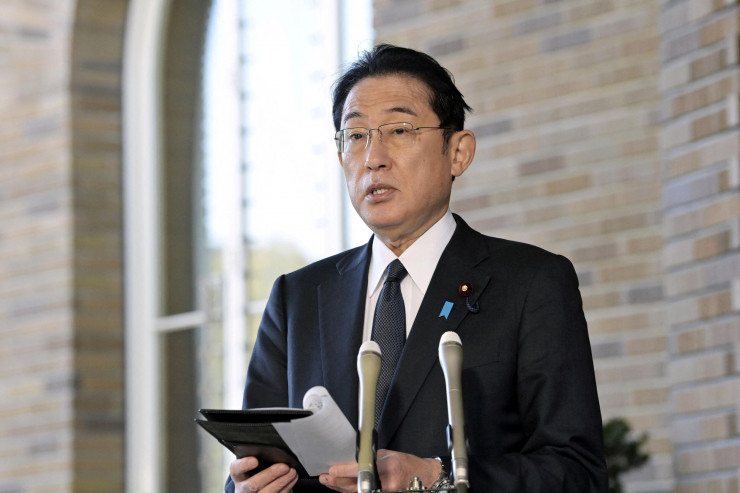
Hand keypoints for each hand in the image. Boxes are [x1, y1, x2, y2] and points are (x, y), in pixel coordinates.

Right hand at [229, 457, 297, 492]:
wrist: (257, 488)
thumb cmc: (256, 471)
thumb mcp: (254, 464)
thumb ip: (259, 457)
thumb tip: (274, 451)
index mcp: (238, 475)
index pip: (236, 469)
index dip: (244, 465)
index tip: (255, 460)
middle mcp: (243, 488)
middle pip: (253, 484)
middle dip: (270, 474)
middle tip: (284, 466)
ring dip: (282, 482)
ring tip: (292, 472)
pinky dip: (286, 488)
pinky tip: (292, 479)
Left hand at [319, 450, 440, 491]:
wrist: (424, 477)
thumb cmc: (406, 463)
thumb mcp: (388, 455)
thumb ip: (371, 459)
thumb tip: (350, 460)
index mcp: (388, 465)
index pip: (362, 469)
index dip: (345, 472)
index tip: (332, 470)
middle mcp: (387, 482)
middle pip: (357, 485)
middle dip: (339, 482)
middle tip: (326, 477)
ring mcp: (387, 492)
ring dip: (342, 488)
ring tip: (329, 482)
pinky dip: (352, 491)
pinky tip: (342, 488)